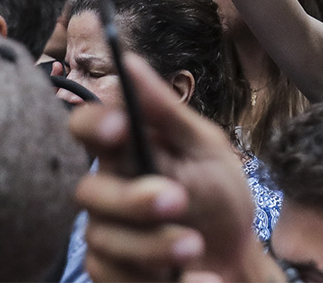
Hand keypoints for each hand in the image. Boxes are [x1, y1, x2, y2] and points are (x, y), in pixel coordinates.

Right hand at [70, 53, 269, 282]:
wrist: (237, 260)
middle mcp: (107, 189)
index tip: (120, 127)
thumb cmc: (220, 196)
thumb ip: (166, 112)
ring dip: (153, 244)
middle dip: (133, 199)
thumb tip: (129, 60)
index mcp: (126, 150)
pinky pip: (111, 276)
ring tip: (194, 245)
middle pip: (89, 190)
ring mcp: (105, 233)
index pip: (85, 127)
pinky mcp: (110, 272)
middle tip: (176, 200)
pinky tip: (196, 277)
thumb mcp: (205, 149)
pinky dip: (153, 277)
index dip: (93, 124)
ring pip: (102, 238)